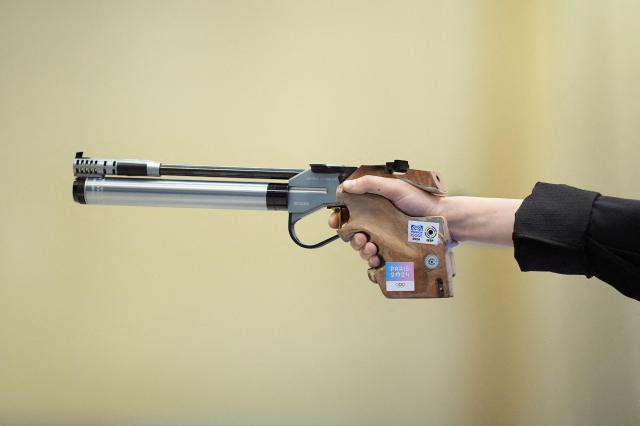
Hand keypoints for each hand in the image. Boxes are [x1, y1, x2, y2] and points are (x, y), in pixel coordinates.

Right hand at [328, 176, 521, 269]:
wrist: (444, 220)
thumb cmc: (423, 201)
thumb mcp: (395, 187)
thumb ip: (370, 184)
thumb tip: (347, 186)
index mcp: (374, 206)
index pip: (349, 213)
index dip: (339, 218)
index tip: (336, 222)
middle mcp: (378, 223)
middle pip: (353, 233)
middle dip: (351, 237)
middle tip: (360, 237)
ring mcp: (385, 239)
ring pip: (363, 249)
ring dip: (361, 250)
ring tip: (370, 247)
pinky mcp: (393, 252)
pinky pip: (377, 261)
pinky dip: (372, 261)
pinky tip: (377, 257)